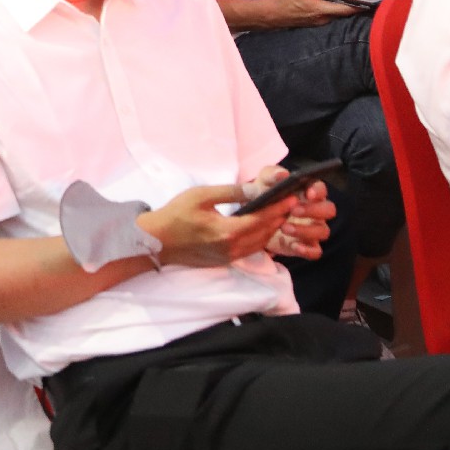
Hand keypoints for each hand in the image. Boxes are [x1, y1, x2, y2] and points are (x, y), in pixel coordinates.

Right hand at [137, 183, 286, 269]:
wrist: (157, 240)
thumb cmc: (177, 214)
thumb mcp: (202, 195)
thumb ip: (230, 192)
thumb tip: (255, 189)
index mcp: (227, 232)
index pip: (261, 220)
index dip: (278, 209)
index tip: (291, 198)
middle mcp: (231, 249)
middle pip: (264, 234)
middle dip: (279, 219)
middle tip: (291, 204)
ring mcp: (228, 257)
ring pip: (259, 245)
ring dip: (271, 230)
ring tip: (281, 215)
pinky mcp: (224, 261)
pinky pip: (250, 250)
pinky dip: (260, 239)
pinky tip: (262, 229)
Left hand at [241, 165, 335, 260]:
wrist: (254, 216)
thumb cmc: (264, 193)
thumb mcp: (263, 182)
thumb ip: (272, 175)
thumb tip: (282, 175)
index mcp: (309, 191)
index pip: (321, 189)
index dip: (317, 191)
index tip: (308, 194)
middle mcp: (316, 210)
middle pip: (329, 210)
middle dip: (313, 210)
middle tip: (293, 210)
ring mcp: (313, 229)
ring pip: (323, 231)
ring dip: (306, 230)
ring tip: (284, 228)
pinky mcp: (306, 245)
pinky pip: (316, 251)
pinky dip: (307, 250)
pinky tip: (294, 245)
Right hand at [265, 0, 354, 28]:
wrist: (273, 13)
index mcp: (322, 10)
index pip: (345, 10)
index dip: (358, 7)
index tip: (370, 3)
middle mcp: (323, 19)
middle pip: (342, 13)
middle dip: (353, 6)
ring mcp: (319, 23)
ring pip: (336, 15)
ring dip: (343, 8)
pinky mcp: (314, 23)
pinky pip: (329, 16)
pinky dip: (335, 10)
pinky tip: (335, 2)